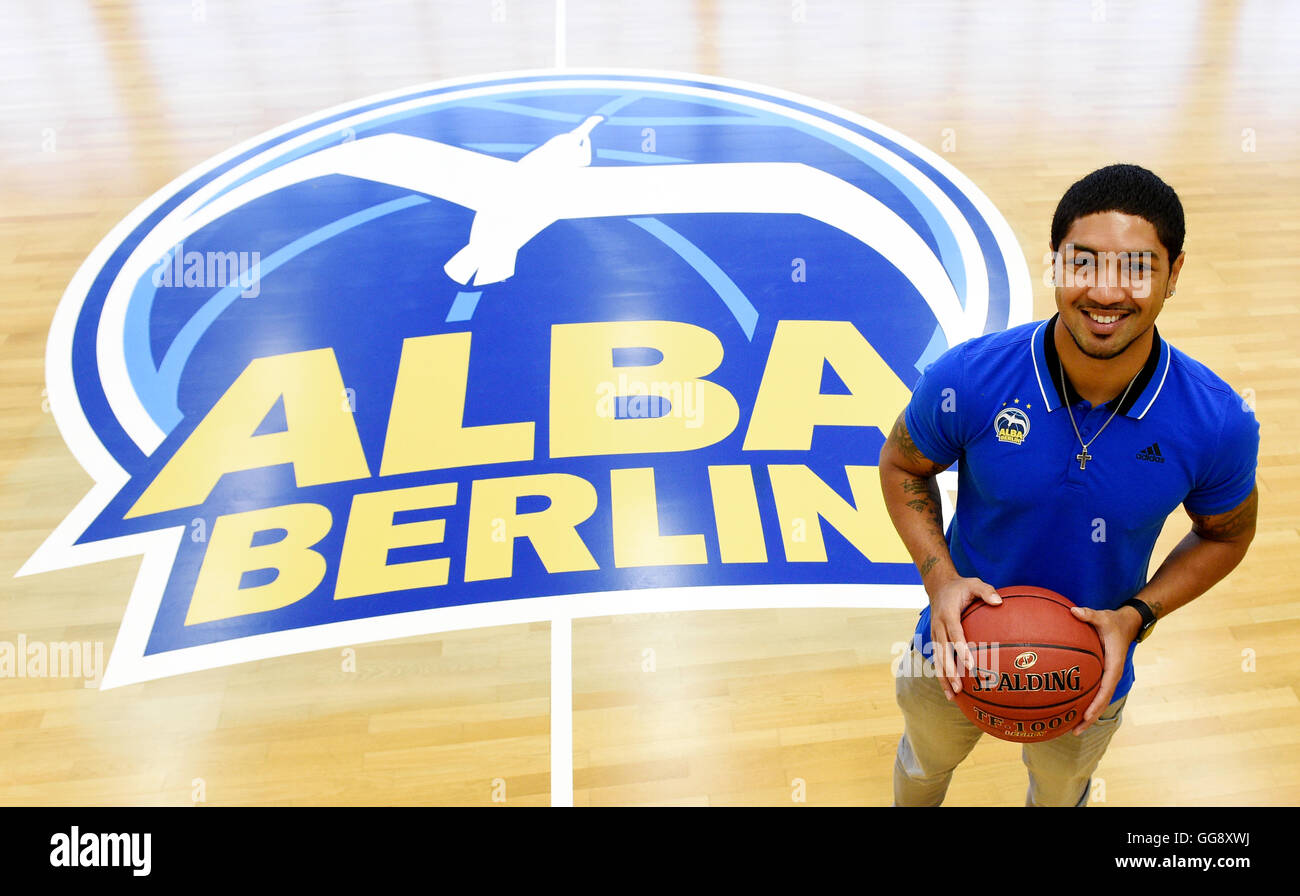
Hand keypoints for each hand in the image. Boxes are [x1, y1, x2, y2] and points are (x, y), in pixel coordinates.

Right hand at [928, 576, 1000, 700]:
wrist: (938, 586)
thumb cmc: (960, 586)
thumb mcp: (974, 583)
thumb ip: (986, 591)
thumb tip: (999, 602)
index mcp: (948, 614)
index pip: (955, 634)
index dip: (961, 650)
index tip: (970, 665)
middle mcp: (938, 626)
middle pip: (943, 652)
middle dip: (950, 672)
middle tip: (959, 688)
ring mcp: (935, 634)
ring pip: (937, 659)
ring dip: (944, 678)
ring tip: (952, 696)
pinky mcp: (935, 639)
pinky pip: (937, 659)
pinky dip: (941, 674)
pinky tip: (949, 689)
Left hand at [1068, 605, 1141, 733]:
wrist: (1127, 623)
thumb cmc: (1114, 622)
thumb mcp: (1104, 617)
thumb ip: (1089, 615)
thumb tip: (1074, 611)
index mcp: (1113, 666)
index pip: (1105, 689)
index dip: (1096, 703)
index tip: (1086, 715)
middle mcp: (1111, 675)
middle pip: (1101, 702)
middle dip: (1089, 718)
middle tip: (1074, 731)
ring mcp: (1107, 677)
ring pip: (1098, 700)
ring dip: (1087, 715)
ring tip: (1072, 729)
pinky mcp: (1102, 675)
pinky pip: (1094, 692)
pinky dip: (1085, 703)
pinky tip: (1072, 710)